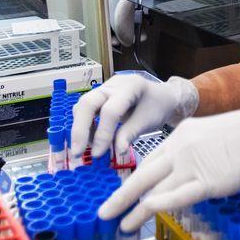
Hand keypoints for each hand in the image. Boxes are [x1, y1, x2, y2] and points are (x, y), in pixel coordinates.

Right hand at [70, 74, 198, 159]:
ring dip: (80, 128)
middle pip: (88, 103)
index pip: (110, 111)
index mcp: (130, 86)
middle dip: (80, 129)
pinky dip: (85, 126)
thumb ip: (130, 134)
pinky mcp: (100, 97)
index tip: (98, 154)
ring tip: (85, 148)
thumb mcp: (149, 121)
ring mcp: (104, 89)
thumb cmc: (158, 106)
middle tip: (76, 152)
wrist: (163, 96)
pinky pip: (86, 110)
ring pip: (83, 106)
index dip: (103, 133)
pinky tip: (90, 140)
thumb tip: (116, 151)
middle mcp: (113, 85)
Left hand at [99, 103, 239, 230]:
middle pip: (142, 175)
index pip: (149, 160)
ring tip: (119, 224)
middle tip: (103, 212)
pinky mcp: (208, 182)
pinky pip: (178, 196)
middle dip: (120, 196)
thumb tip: (185, 172)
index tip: (121, 193)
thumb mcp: (210, 135)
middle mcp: (180, 149)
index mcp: (180, 135)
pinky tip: (143, 214)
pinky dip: (158, 205)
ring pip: (154, 189)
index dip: (132, 179)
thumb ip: (194, 152)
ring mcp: (193, 165)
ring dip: (133, 209)